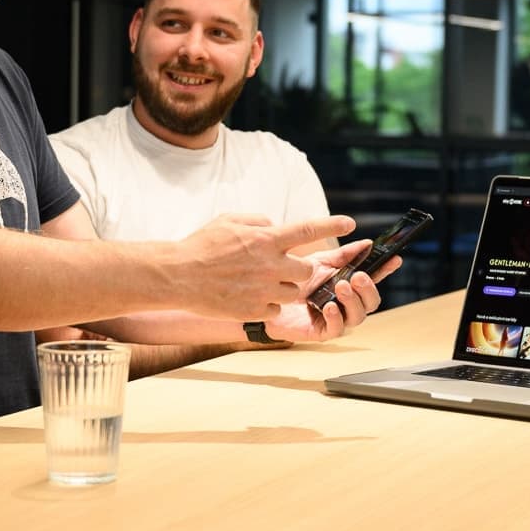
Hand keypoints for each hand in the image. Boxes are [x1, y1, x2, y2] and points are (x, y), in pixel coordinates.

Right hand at [176, 213, 356, 320]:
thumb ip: (259, 222)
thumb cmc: (202, 245)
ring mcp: (264, 290)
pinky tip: (247, 296)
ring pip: (293, 292)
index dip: (331, 225)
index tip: (351, 224)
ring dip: (283, 287)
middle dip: (300, 270)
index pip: (307, 229)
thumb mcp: (230, 220)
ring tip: (257, 282)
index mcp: (266, 239)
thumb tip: (275, 227)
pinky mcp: (256, 310)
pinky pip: (276, 308)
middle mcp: (270, 265)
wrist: (178, 276)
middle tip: (281, 267)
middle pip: (307, 271)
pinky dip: (267, 303)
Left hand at [263, 240, 397, 342]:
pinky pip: (337, 328)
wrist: (268, 298)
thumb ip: (344, 255)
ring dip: (353, 301)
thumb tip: (366, 243)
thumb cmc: (296, 282)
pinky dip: (336, 316)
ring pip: (358, 316)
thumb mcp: (321, 263)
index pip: (374, 278)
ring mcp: (337, 319)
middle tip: (359, 276)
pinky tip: (329, 306)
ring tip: (342, 287)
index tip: (395, 259)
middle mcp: (347, 304)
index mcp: (350, 286)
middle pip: (371, 301)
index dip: (386, 270)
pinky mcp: (323, 332)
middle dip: (368, 289)